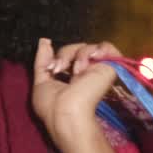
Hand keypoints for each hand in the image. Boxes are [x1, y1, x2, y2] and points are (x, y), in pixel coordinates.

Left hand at [31, 38, 120, 152]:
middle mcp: (86, 72)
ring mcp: (98, 68)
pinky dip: (97, 50)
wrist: (67, 112)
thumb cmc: (51, 104)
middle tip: (58, 69)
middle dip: (64, 55)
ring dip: (76, 55)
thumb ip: (42, 61)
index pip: (67, 56)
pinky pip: (106, 47)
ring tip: (75, 72)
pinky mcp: (111, 67)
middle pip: (75, 48)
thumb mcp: (40, 82)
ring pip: (88, 46)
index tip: (51, 67)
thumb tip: (44, 40)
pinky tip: (89, 63)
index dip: (58, 57)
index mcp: (70, 76)